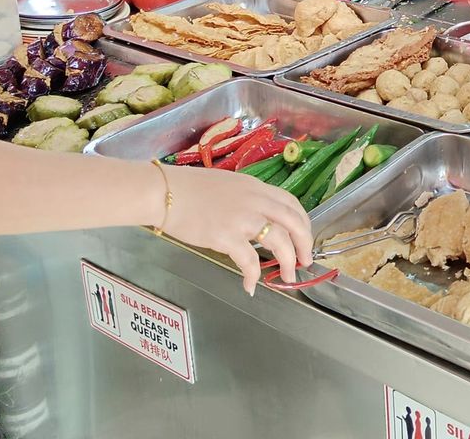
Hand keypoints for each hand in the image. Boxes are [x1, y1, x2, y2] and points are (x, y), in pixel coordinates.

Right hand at [159, 165, 313, 294]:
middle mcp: (255, 200)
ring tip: (287, 276)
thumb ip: (247, 199)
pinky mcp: (226, 236)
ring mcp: (242, 218)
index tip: (304, 238)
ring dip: (287, 261)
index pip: (291, 204)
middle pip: (293, 222)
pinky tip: (250, 285)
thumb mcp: (228, 185)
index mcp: (256, 187)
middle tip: (305, 261)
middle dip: (304, 244)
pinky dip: (253, 275)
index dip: (303, 223)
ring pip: (279, 241)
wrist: (164, 192)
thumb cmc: (190, 189)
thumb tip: (259, 217)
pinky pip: (249, 260)